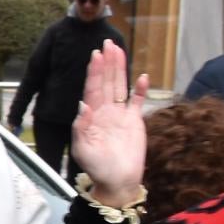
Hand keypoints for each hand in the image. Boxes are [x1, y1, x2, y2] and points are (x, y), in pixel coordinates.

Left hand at [69, 42, 148, 208]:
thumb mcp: (82, 149)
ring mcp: (121, 114)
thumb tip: (83, 105)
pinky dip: (140, 89)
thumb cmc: (96, 167)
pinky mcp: (135, 121)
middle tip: (107, 43)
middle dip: (106, 63)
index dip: (94, 72)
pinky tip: (142, 76)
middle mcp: (105, 111)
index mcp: (91, 116)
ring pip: (121, 86)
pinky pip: (137, 101)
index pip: (92, 89)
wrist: (118, 181)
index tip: (95, 55)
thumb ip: (81, 127)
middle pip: (107, 82)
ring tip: (119, 51)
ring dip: (120, 69)